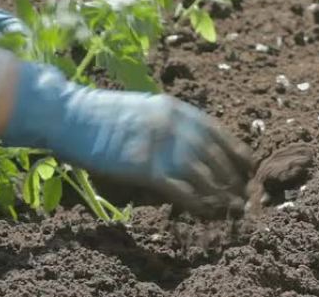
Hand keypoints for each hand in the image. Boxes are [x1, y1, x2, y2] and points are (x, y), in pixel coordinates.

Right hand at [3, 63, 253, 215]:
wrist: (69, 115)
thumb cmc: (98, 114)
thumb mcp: (139, 108)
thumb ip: (164, 122)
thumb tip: (185, 144)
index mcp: (172, 107)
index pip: (215, 129)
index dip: (235, 149)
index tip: (248, 164)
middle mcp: (172, 124)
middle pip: (213, 153)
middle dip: (231, 175)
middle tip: (242, 192)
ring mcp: (159, 146)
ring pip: (202, 173)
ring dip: (220, 191)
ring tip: (232, 205)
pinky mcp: (144, 168)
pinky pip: (179, 189)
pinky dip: (196, 202)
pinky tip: (205, 211)